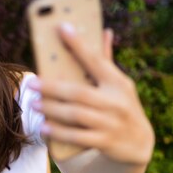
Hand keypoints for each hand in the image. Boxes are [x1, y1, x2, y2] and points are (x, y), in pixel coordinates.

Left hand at [29, 25, 154, 164]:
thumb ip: (107, 62)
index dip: (79, 45)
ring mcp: (110, 123)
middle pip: (79, 92)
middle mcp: (115, 101)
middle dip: (53, 87)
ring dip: (52, 109)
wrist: (139, 143)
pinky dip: (59, 132)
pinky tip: (44, 127)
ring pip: (76, 114)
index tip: (62, 29)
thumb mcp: (120, 86)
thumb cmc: (123, 108)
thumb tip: (105, 31)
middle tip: (33, 83)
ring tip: (34, 104)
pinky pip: (78, 136)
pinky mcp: (105, 142)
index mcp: (118, 82)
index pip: (96, 60)